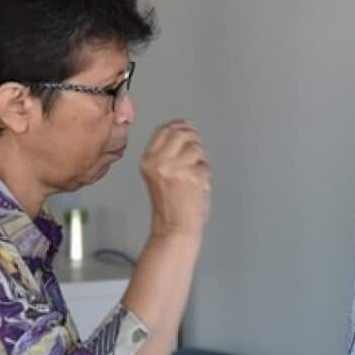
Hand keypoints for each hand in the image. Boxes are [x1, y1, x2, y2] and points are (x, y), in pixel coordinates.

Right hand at [139, 120, 210, 238]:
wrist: (174, 228)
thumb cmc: (168, 204)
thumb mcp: (157, 173)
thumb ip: (166, 153)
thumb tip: (183, 131)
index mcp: (148, 160)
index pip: (164, 130)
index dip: (179, 126)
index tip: (187, 128)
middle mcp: (160, 162)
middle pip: (181, 132)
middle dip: (193, 138)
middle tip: (196, 151)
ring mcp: (177, 168)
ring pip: (196, 147)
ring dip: (201, 158)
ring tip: (195, 173)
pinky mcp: (193, 176)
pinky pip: (206, 165)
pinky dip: (206, 174)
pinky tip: (198, 185)